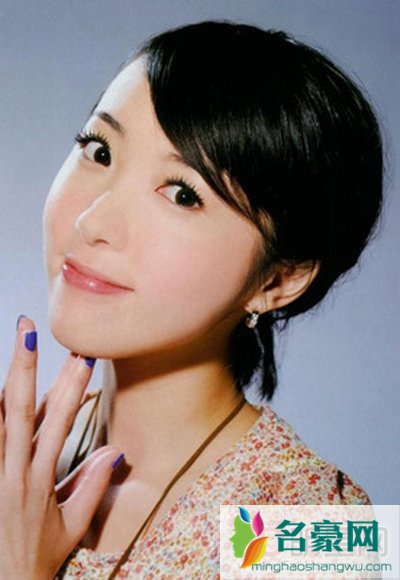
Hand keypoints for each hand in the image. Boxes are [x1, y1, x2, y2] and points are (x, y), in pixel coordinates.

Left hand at [0, 316, 120, 578]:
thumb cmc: (35, 556)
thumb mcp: (71, 527)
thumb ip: (93, 486)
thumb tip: (116, 452)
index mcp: (41, 479)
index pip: (60, 422)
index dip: (70, 387)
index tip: (81, 355)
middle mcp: (13, 471)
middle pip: (19, 410)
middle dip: (24, 367)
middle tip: (26, 330)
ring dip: (3, 384)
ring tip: (11, 350)